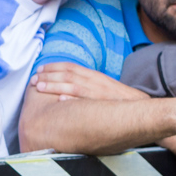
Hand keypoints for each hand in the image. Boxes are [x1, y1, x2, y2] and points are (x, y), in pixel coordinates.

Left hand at [31, 61, 150, 101]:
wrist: (143, 108)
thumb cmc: (119, 99)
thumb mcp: (103, 87)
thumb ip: (87, 83)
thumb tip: (67, 83)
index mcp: (95, 76)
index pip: (71, 67)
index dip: (54, 67)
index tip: (39, 70)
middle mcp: (96, 82)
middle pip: (68, 75)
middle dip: (48, 76)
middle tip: (33, 79)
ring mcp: (100, 94)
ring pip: (73, 86)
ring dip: (54, 86)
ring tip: (39, 87)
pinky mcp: (104, 106)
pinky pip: (87, 102)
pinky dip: (73, 100)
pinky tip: (60, 100)